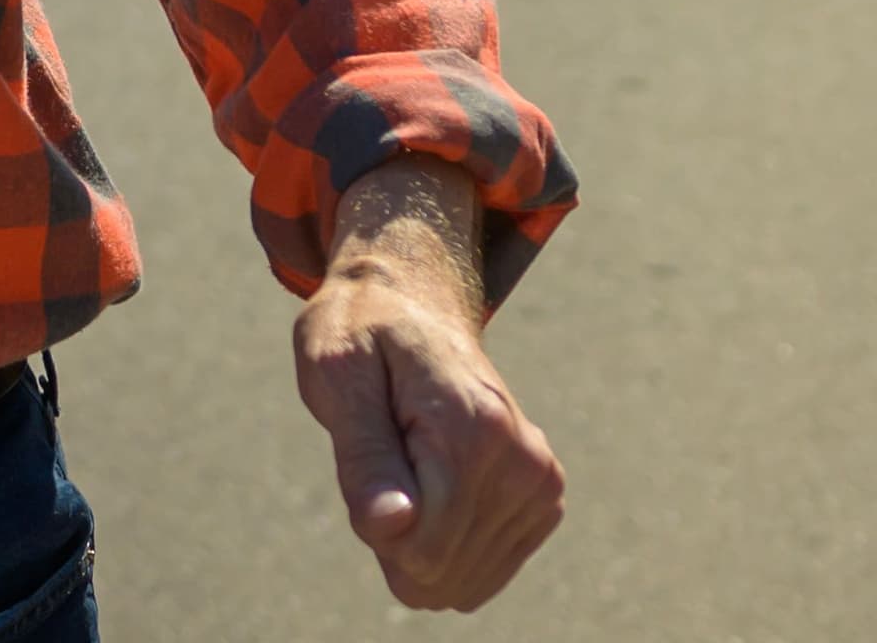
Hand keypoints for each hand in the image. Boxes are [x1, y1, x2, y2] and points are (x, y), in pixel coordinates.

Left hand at [293, 172, 564, 611]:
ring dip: (417, 536)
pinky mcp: (543, 498)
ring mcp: (541, 483)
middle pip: (442, 568)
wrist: (412, 301)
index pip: (422, 547)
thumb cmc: (361, 332)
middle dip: (394, 532)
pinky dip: (444, 541)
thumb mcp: (336, 375)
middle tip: (382, 455)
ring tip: (406, 462)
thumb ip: (363, 458)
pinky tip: (431, 484)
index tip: (363, 457)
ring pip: (463, 577)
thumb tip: (392, 530)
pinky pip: (484, 568)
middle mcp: (525, 463)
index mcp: (474, 431)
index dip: (373, 523)